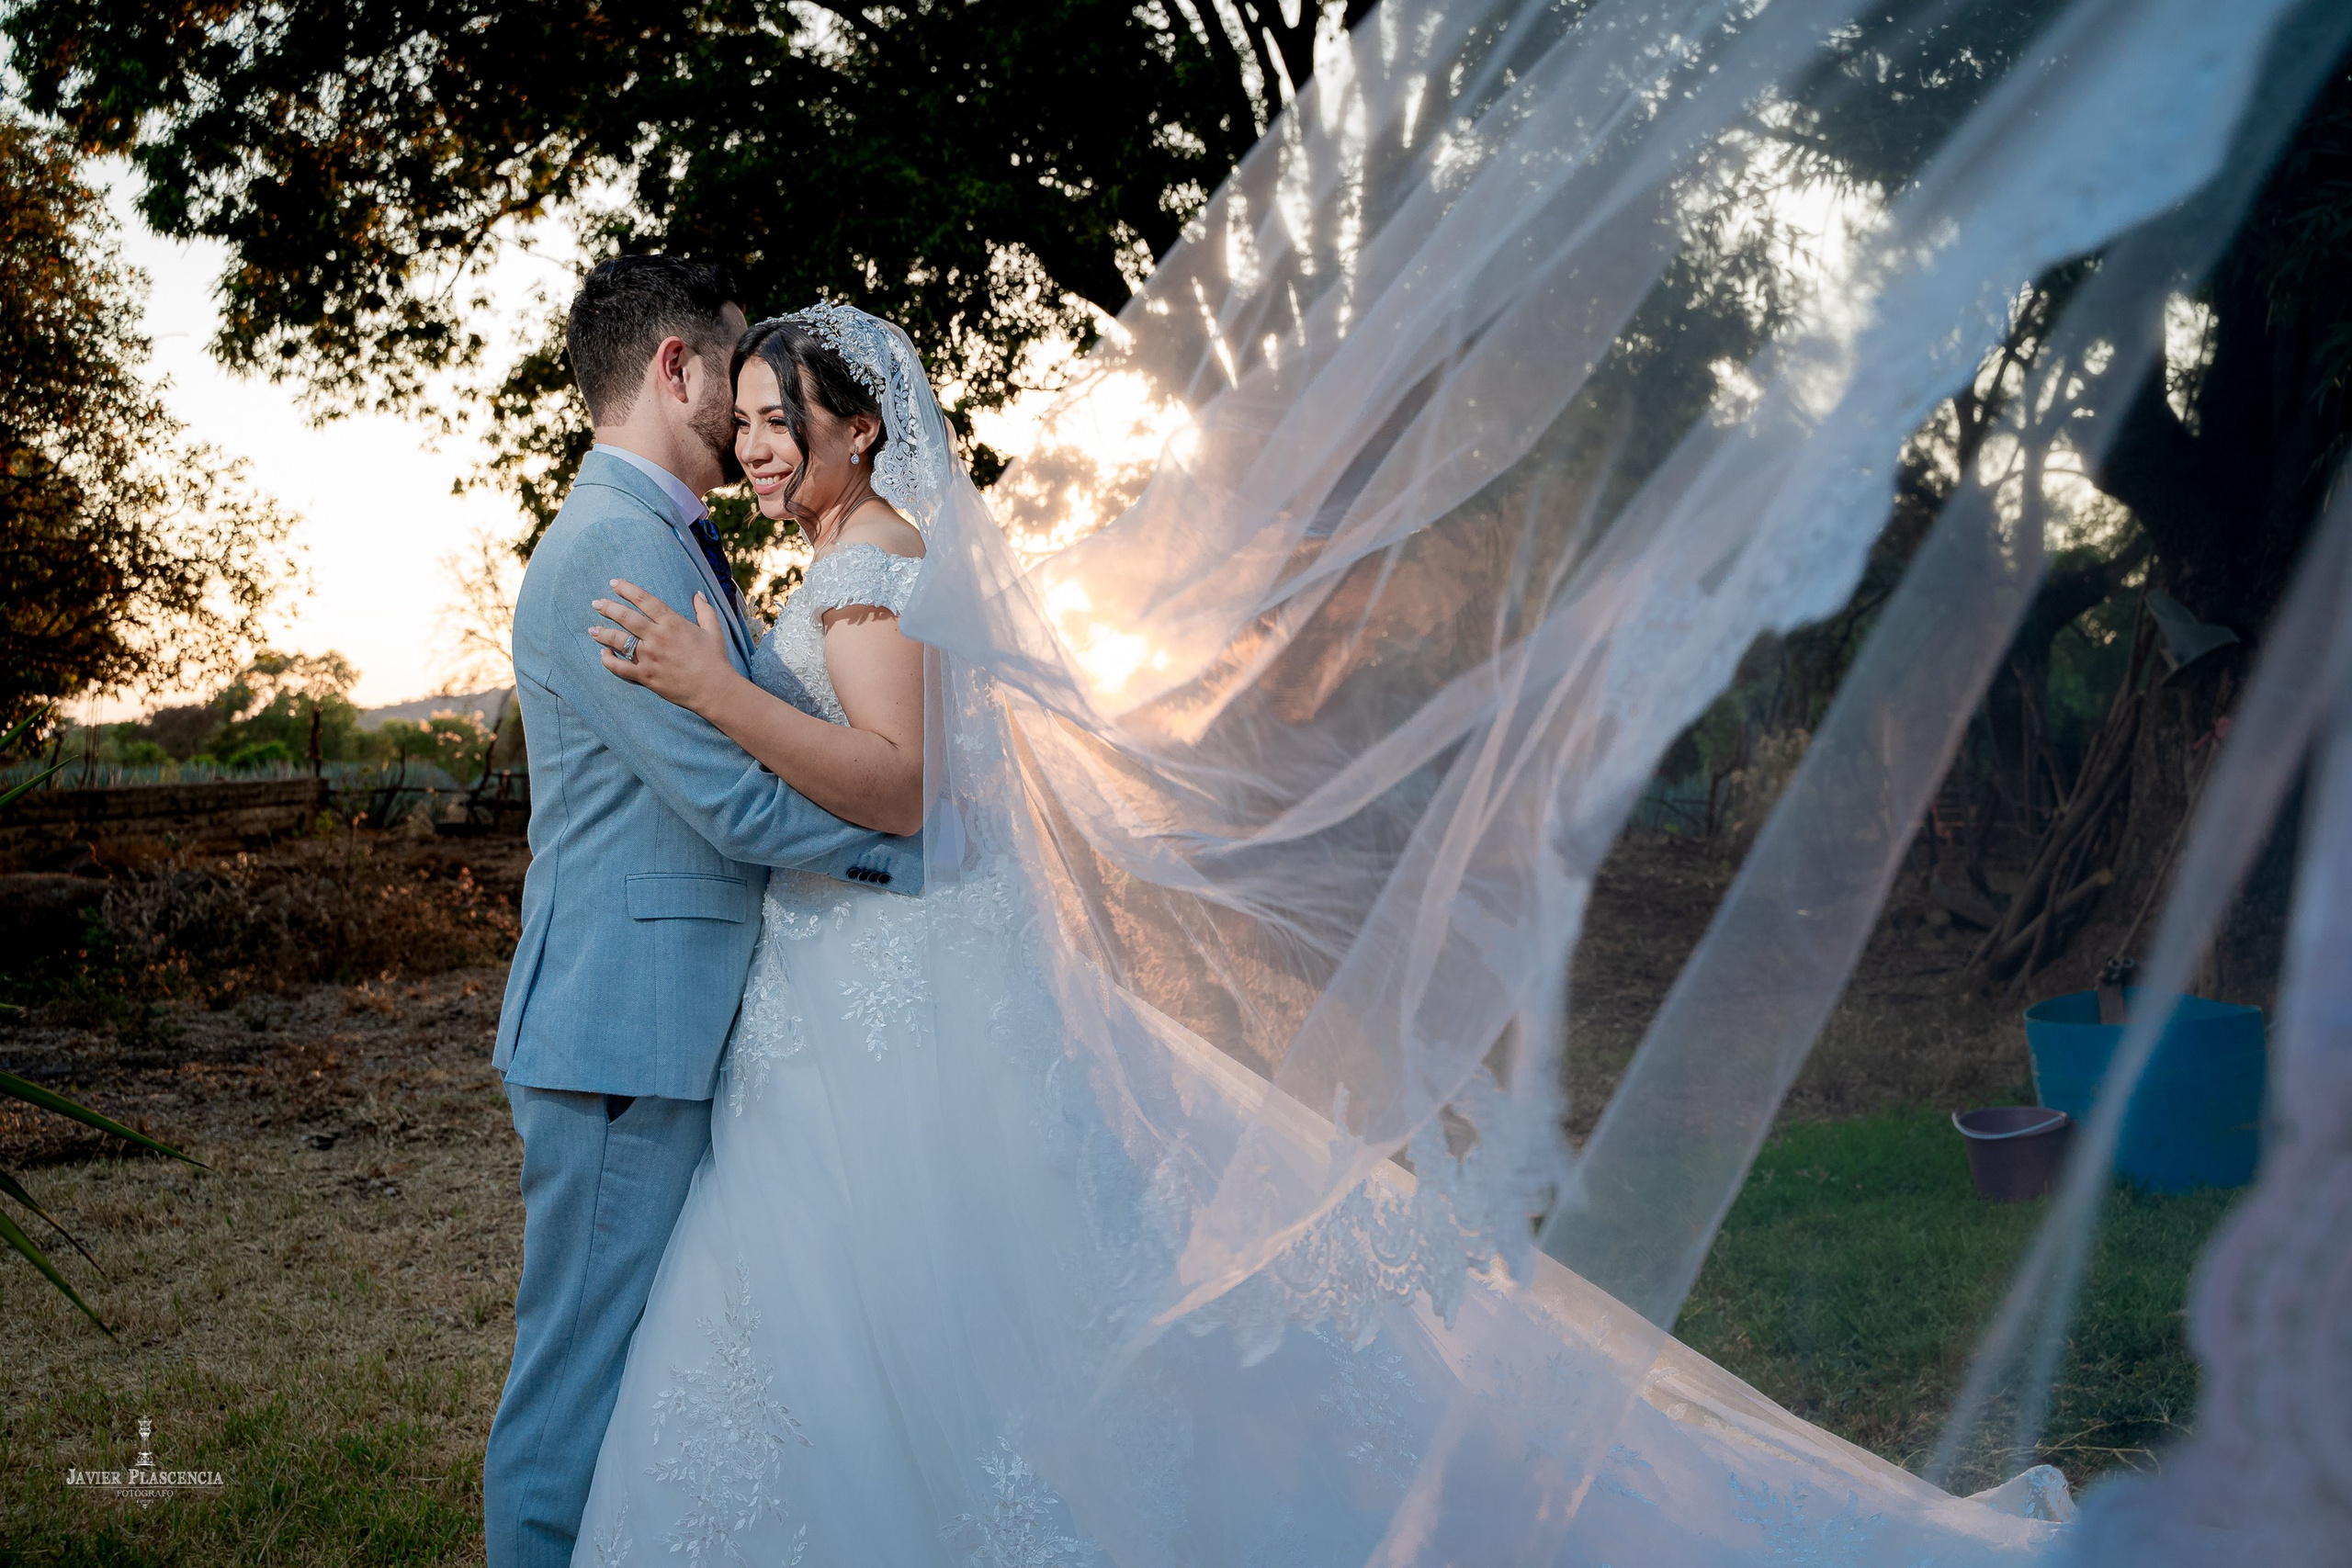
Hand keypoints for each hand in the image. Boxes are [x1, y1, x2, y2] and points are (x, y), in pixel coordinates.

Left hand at [589, 579, 733, 712]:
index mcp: (672, 622)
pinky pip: (620, 667)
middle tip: (596, 603)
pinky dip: (608, 661)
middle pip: (625, 617)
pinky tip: (603, 655)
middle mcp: (657, 637)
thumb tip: (697, 593)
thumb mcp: (714, 630)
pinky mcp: (645, 676)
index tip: (614, 583)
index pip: (644, 600)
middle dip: (608, 608)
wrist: (713, 689)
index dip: (626, 589)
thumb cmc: (715, 659)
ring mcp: (649, 657)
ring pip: (618, 640)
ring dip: (602, 633)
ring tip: (592, 629)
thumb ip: (704, 610)